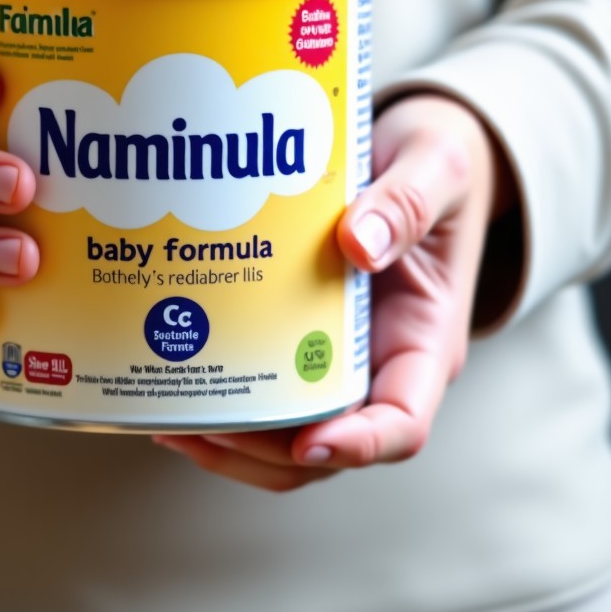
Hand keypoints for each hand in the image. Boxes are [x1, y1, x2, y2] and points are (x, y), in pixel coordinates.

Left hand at [152, 94, 511, 490]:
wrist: (417, 159)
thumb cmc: (439, 168)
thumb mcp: (437, 168)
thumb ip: (407, 203)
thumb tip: (357, 245)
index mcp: (425, 341)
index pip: (402, 423)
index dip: (358, 446)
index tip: (309, 443)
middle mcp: (380, 365)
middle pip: (327, 445)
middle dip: (262, 452)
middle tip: (199, 426)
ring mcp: (338, 357)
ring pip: (288, 437)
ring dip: (232, 444)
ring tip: (171, 423)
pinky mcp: (302, 336)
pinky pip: (267, 392)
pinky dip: (226, 402)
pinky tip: (179, 386)